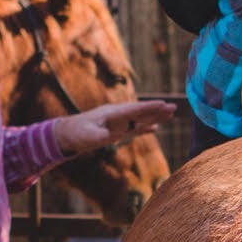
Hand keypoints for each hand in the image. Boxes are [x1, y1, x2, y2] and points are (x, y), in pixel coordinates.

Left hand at [53, 99, 175, 158]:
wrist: (67, 133)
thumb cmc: (76, 134)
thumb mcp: (87, 136)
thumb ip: (100, 136)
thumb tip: (111, 136)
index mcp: (112, 114)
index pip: (134, 110)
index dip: (149, 108)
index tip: (163, 105)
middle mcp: (117, 116)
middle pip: (141, 112)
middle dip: (157, 110)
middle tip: (174, 107)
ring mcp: (118, 122)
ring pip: (140, 119)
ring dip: (155, 117)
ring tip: (170, 114)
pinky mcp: (116, 129)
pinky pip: (134, 128)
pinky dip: (145, 127)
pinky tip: (155, 128)